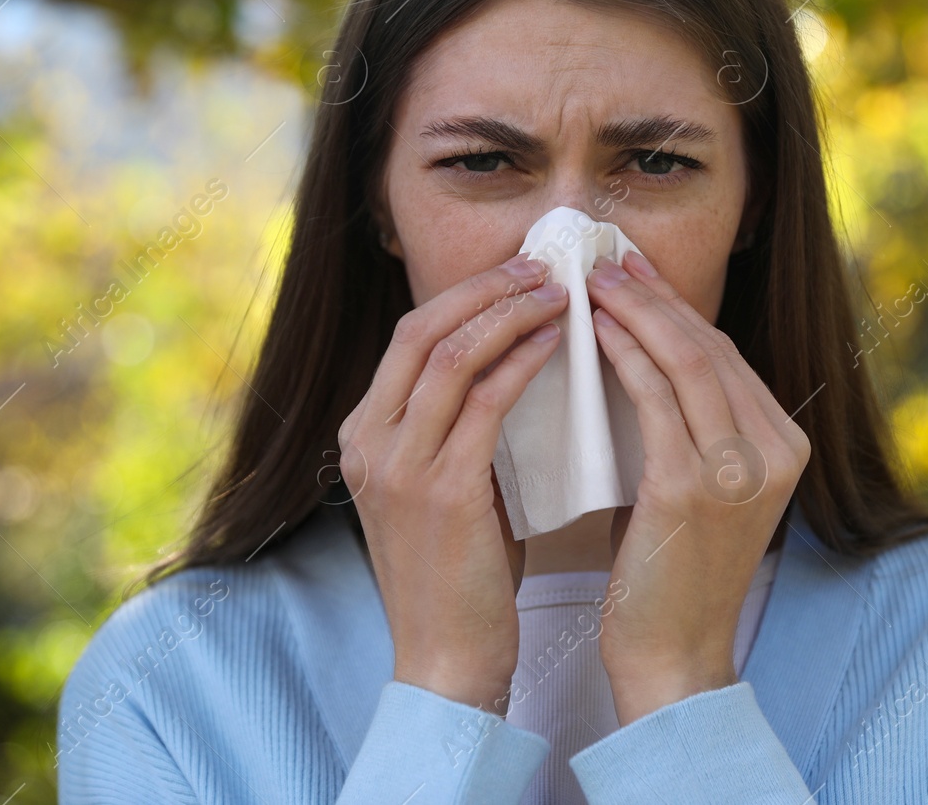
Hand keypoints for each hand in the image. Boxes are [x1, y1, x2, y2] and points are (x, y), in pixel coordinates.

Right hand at [338, 253, 569, 714]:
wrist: (447, 662)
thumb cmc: (462, 580)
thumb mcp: (446, 489)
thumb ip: (459, 432)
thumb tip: (513, 367)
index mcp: (364, 436)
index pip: (412, 338)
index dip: (468, 296)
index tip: (521, 273)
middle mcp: (369, 441)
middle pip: (424, 329)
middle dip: (488, 287)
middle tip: (546, 264)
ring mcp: (398, 465)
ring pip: (452, 354)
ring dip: (511, 312)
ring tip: (562, 292)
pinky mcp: (440, 491)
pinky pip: (484, 402)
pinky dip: (524, 361)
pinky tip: (560, 343)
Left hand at [586, 249, 809, 724]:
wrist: (672, 658)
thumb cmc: (670, 574)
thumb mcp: (696, 487)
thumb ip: (688, 426)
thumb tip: (642, 351)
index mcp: (784, 447)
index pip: (724, 355)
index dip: (675, 305)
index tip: (630, 269)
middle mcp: (776, 452)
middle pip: (711, 347)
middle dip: (655, 294)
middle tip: (604, 256)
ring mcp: (741, 469)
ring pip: (688, 359)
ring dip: (637, 310)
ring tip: (592, 279)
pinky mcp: (697, 487)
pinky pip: (657, 398)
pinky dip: (624, 355)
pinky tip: (594, 329)